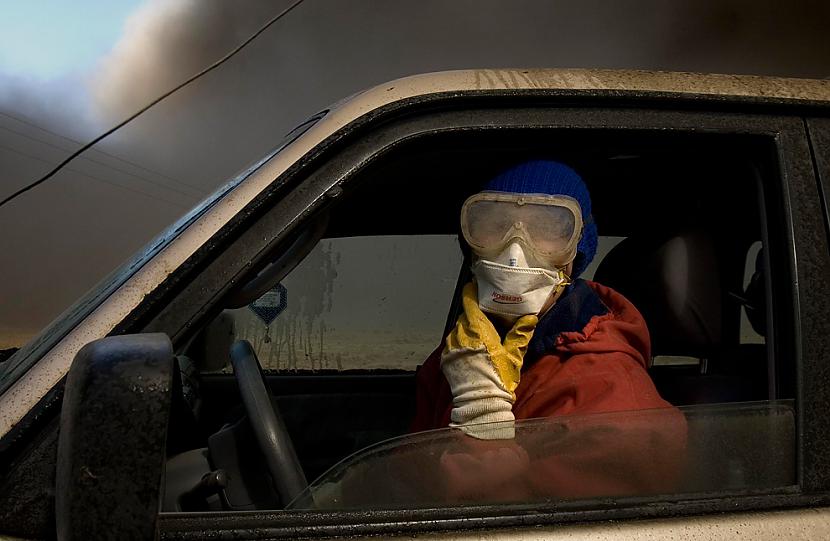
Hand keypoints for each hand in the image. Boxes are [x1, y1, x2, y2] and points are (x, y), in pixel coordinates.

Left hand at [441, 282, 537, 438]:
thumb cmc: (498, 379)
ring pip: (457, 329)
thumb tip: (530, 317)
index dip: (471, 293)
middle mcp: (460, 335)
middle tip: (486, 318)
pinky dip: (460, 342)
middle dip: (474, 315)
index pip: (469, 302)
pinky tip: (471, 351)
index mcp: (477, 329)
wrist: (481, 403)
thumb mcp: (514, 356)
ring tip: (480, 336)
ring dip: (467, 329)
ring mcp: (451, 347)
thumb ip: (521, 334)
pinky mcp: (445, 359)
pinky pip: (452, 343)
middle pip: (464, 315)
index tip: (475, 288)